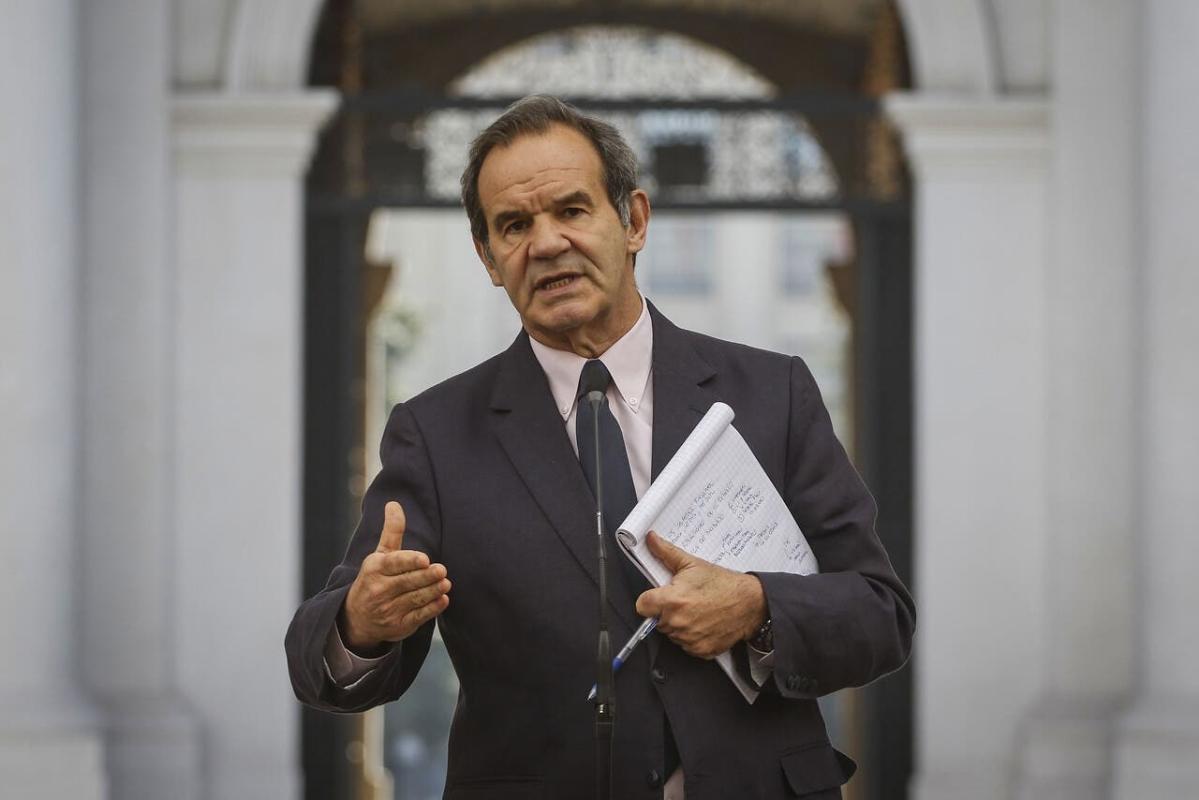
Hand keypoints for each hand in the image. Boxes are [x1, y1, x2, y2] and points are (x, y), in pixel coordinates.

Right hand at [341, 501, 450, 653]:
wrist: (357, 618)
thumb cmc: (375, 578)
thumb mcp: (380, 555)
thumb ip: (392, 531)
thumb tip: (394, 503)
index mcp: (375, 569)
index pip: (393, 564)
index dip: (409, 562)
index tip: (424, 559)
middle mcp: (379, 590)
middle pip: (406, 582)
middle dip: (425, 577)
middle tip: (442, 570)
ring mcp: (388, 610)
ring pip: (414, 599)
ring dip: (431, 592)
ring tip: (445, 584)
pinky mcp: (398, 626)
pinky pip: (417, 617)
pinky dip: (431, 609)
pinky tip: (442, 600)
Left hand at [634, 531, 766, 659]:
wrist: (751, 602)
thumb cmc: (723, 584)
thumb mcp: (692, 564)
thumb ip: (666, 552)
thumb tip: (650, 539)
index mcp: (672, 600)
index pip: (642, 606)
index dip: (650, 599)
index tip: (660, 596)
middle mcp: (677, 623)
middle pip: (656, 620)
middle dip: (666, 611)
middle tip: (685, 600)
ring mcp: (688, 639)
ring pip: (671, 633)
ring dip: (678, 625)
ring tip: (696, 611)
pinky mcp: (699, 651)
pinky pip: (685, 645)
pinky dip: (691, 637)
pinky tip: (703, 623)